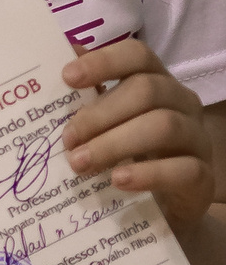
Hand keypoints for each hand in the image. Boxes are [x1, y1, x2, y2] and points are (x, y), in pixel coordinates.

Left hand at [61, 38, 219, 231]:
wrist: (164, 209)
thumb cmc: (131, 157)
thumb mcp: (107, 126)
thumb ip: (88, 97)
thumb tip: (62, 56)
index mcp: (157, 83)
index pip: (138, 55)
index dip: (104, 61)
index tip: (67, 77)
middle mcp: (182, 103)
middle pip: (147, 90)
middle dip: (101, 113)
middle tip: (67, 139)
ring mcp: (197, 138)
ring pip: (164, 126)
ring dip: (115, 143)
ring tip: (81, 163)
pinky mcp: (203, 177)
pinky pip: (183, 169)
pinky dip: (148, 174)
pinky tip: (118, 180)